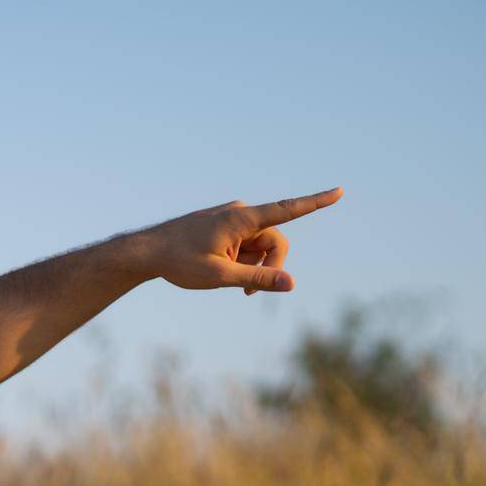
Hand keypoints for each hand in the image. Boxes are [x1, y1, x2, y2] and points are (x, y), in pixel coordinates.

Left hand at [137, 187, 341, 295]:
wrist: (146, 252)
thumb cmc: (178, 262)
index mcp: (241, 219)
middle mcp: (239, 213)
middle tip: (249, 294)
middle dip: (269, 265)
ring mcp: (231, 219)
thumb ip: (257, 278)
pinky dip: (240, 259)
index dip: (315, 203)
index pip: (286, 210)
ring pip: (259, 245)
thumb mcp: (219, 276)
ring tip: (226, 280)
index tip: (339, 192)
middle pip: (274, 240)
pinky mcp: (223, 226)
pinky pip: (245, 244)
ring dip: (252, 265)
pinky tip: (217, 269)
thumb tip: (292, 283)